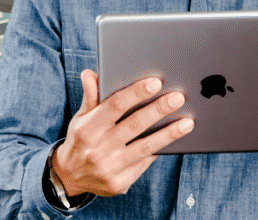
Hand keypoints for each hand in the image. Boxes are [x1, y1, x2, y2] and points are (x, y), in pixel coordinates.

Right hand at [52, 69, 193, 197]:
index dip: (135, 93)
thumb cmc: (82, 140)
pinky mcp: (119, 183)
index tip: (155, 82)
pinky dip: (161, 150)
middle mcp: (97, 149)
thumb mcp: (80, 118)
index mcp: (86, 129)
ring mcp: (109, 168)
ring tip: (188, 122)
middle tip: (178, 97)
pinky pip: (145, 163)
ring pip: (144, 147)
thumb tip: (90, 74)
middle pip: (133, 125)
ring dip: (168, 134)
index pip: (113, 107)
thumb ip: (90, 97)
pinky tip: (177, 139)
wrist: (70, 177)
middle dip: (158, 110)